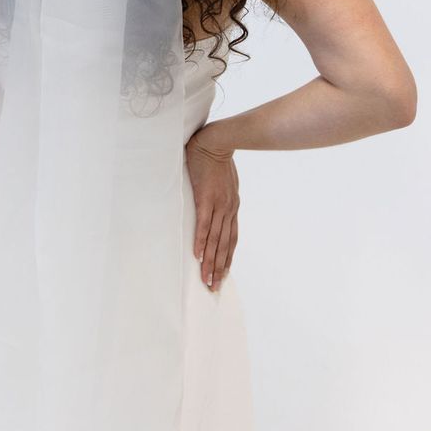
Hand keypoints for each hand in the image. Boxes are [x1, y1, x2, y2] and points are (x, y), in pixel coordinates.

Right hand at [185, 122, 239, 291]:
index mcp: (233, 207)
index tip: (223, 275)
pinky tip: (197, 255)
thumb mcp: (227, 183)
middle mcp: (228, 210)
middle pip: (224, 245)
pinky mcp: (206, 199)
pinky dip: (201, 241)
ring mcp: (218, 206)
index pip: (231, 239)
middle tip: (214, 287)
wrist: (217, 142)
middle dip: (219, 268)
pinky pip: (203, 224)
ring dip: (210, 261)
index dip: (227, 258)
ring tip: (206, 279)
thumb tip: (218, 206)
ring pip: (215, 240)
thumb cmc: (219, 160)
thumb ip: (224, 197)